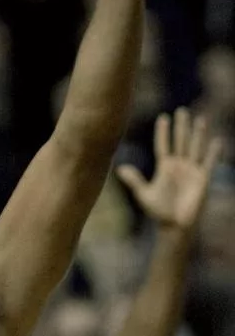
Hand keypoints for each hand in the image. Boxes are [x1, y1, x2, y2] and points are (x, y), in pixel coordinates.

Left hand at [116, 108, 222, 230]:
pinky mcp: (203, 180)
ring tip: (200, 119)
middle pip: (180, 142)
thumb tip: (120, 168)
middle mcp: (179, 166)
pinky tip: (217, 141)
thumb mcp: (143, 194)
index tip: (163, 117)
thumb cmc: (158, 211)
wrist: (175, 225)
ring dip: (198, 134)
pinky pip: (209, 163)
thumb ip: (134, 180)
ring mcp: (192, 171)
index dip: (163, 132)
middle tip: (182, 110)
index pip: (163, 145)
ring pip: (195, 148)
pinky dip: (213, 153)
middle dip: (181, 127)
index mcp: (164, 168)